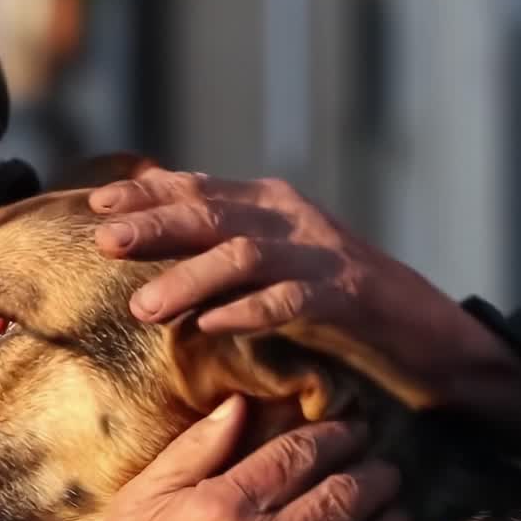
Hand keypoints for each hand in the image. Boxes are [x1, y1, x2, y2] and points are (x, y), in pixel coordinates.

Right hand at [73, 395, 410, 520]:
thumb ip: (192, 451)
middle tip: (384, 467)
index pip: (297, 456)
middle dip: (371, 475)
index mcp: (224, 507)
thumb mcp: (142, 501)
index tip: (353, 429)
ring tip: (395, 511)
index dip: (334, 436)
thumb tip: (237, 404)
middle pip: (340, 496)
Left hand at [88, 169, 520, 441]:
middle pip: (211, 215)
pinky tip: (211, 325)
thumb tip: (150, 233)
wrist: (424, 331)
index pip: (196, 189)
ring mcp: (321, 255)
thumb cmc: (334, 298)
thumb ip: (220, 242)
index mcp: (268, 203)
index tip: (95, 205)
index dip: (145, 194)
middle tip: (104, 242)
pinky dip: (248, 312)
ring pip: (244, 256)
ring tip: (144, 307)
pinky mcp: (348, 297)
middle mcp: (291, 219)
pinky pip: (291, 302)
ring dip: (190, 279)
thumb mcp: (272, 260)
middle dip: (154, 226)